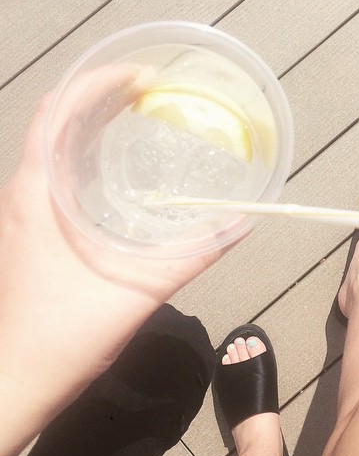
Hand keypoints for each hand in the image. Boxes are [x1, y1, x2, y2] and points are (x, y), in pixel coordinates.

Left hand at [0, 67, 245, 455]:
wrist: (18, 378)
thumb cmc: (66, 334)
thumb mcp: (140, 290)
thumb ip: (194, 255)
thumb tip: (240, 225)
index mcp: (36, 194)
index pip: (58, 112)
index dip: (97, 82)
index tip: (142, 77)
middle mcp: (22, 195)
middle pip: (56, 123)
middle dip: (100, 98)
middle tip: (149, 94)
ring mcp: (22, 215)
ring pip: (53, 150)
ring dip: (90, 128)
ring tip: (136, 120)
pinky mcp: (30, 234)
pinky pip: (55, 178)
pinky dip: (85, 160)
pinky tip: (117, 176)